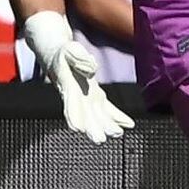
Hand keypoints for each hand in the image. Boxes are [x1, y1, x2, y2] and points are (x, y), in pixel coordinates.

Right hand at [22, 12, 132, 143]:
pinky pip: (108, 110)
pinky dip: (118, 117)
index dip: (73, 115)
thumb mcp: (70, 49)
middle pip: (85, 116)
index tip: (77, 128)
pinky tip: (128, 124)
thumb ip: (79, 58)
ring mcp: (87, 99)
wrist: (60, 58)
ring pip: (97, 117)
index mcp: (67, 86)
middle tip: (100, 139)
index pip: (70, 103)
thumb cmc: (64, 54)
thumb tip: (92, 71)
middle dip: (92, 128)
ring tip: (117, 133)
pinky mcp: (96, 98)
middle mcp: (77, 97)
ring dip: (107, 126)